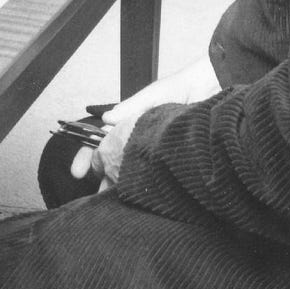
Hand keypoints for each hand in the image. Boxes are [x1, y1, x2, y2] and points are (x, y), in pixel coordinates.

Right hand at [67, 57, 220, 186]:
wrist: (211, 88)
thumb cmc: (180, 88)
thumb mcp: (153, 96)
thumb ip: (130, 107)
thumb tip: (106, 120)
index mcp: (129, 121)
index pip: (101, 141)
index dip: (87, 156)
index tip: (78, 172)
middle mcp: (138, 137)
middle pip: (114, 161)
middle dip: (102, 178)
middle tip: (98, 195)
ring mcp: (153, 148)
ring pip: (132, 169)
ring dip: (122, 184)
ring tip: (116, 200)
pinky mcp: (171, 156)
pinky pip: (153, 172)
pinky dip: (144, 183)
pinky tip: (142, 195)